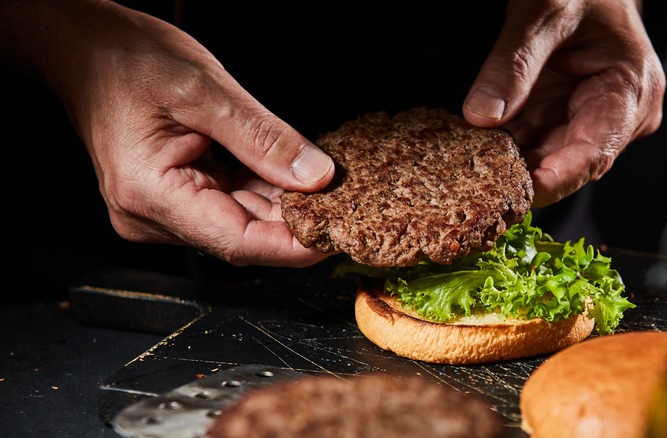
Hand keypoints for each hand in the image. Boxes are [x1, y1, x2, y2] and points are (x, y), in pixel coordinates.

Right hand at [3, 1, 334, 266]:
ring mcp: (161, 210)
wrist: (86, 49)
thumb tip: (315, 176)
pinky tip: (293, 179)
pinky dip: (264, 192)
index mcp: (150, 194)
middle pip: (242, 235)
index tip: (337, 237)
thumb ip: (262, 137)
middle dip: (297, 222)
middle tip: (346, 205)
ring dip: (284, 207)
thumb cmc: (126, 61)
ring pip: (240, 220)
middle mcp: (152, 214)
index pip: (237, 242)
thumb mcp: (203, 90)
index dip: (293, 246)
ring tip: (327, 189)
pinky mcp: (175, 197)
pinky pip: (229, 203)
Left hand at [463, 0, 664, 206]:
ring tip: (467, 169)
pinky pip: (531, 144)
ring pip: (544, 159)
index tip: (518, 196)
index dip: (556, 180)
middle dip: (521, 176)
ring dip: (507, 165)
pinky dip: (503, 148)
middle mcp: (616, 117)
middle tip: (475, 187)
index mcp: (630, 91)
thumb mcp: (545, 11)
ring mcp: (588, 120)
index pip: (594, 152)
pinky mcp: (562, 118)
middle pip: (566, 164)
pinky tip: (473, 151)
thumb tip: (482, 116)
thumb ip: (514, 63)